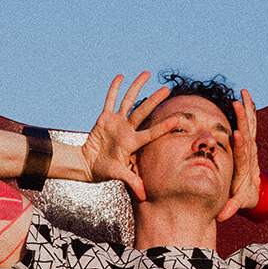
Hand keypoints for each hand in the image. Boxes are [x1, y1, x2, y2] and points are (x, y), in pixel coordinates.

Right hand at [79, 72, 179, 200]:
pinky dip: (114, 89)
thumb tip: (144, 195)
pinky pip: (110, 100)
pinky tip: (121, 76)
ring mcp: (116, 122)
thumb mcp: (118, 175)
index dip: (163, 126)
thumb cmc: (105, 171)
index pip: (151, 133)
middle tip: (167, 89)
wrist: (89, 165)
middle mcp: (127, 129)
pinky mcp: (104, 118)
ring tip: (147, 73)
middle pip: (142, 112)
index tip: (178, 119)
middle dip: (154, 100)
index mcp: (132, 143)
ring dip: (137, 87)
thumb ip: (131, 181)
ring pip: (129, 100)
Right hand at [217, 88, 261, 220]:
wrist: (258, 193)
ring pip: (251, 125)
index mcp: (245, 168)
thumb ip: (232, 208)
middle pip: (247, 134)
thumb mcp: (238, 204)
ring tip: (243, 93)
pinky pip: (251, 123)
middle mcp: (250, 154)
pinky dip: (249, 109)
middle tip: (237, 103)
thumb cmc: (243, 198)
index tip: (237, 134)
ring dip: (247, 110)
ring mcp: (251, 147)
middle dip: (243, 119)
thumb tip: (223, 216)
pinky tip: (246, 95)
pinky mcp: (250, 142)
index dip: (240, 145)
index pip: (243, 154)